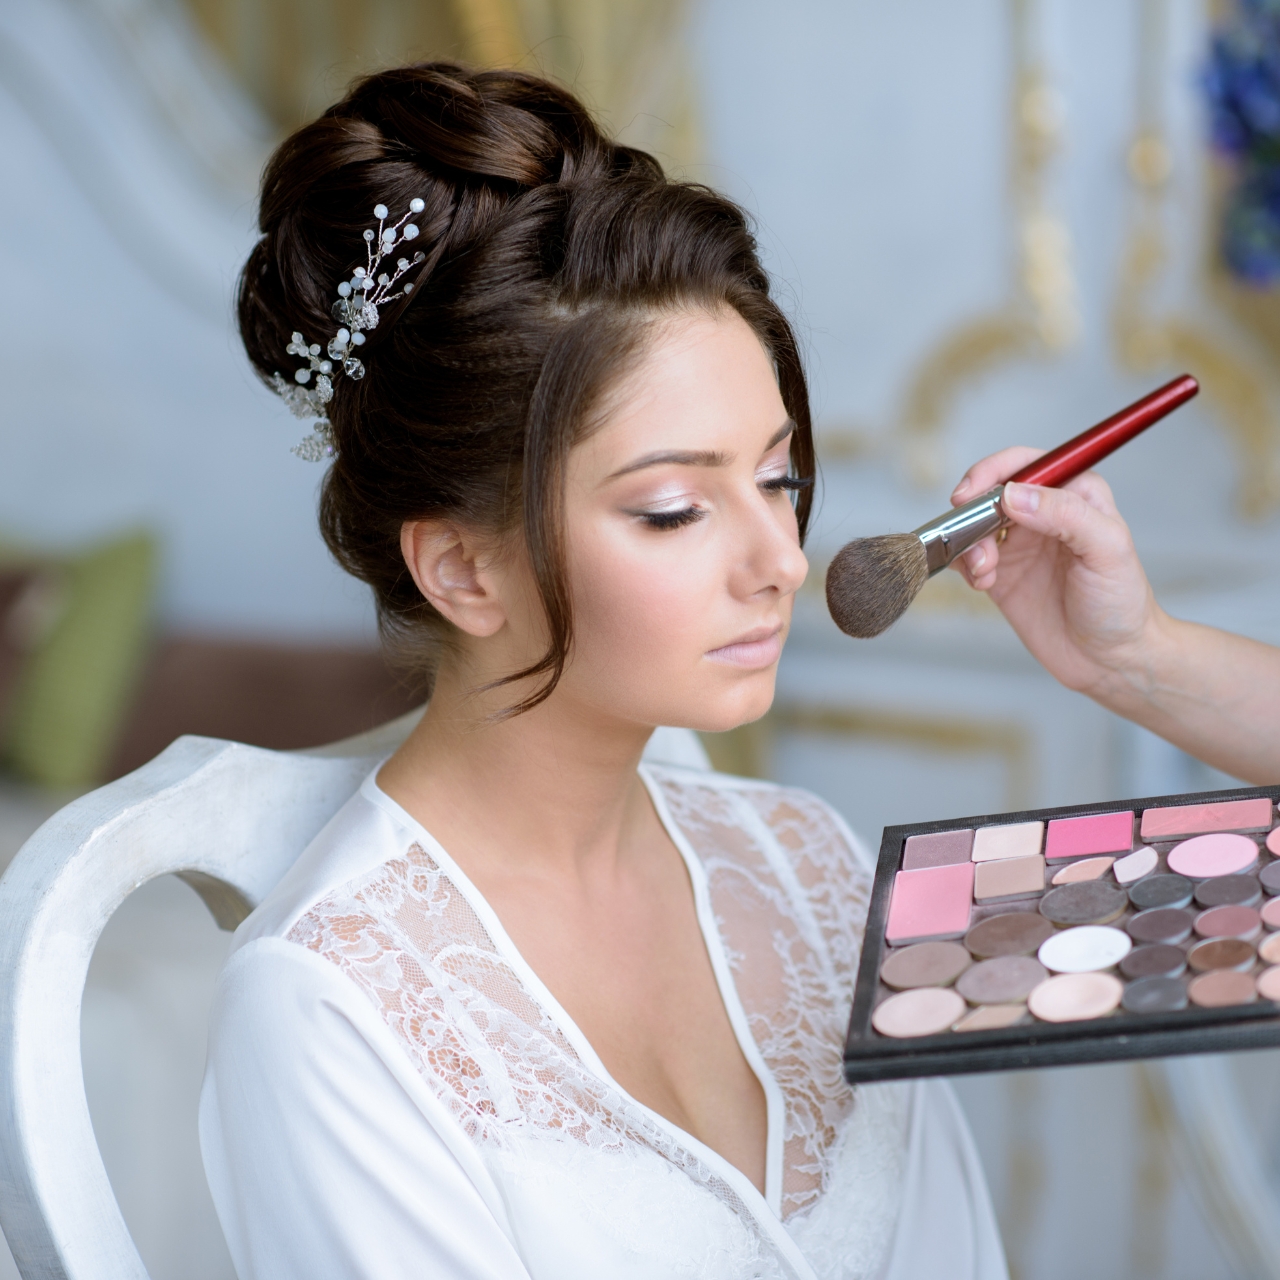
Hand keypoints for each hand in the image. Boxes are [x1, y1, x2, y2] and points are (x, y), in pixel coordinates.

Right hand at [949, 448, 1165, 697]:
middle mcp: (1044, 513)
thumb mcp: (1106, 550)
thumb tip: (1014, 495)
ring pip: (973, 524)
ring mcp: (1019, 543)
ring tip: (984, 570)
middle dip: (972, 510)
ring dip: (968, 543)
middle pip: (991, 490)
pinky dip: (965, 565)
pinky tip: (983, 583)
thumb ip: (1065, 515)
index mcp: (1075, 494)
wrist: (1110, 661)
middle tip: (966, 531)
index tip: (972, 493)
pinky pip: (967, 556)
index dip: (994, 471)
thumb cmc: (1121, 604)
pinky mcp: (1000, 573)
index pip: (1026, 464)